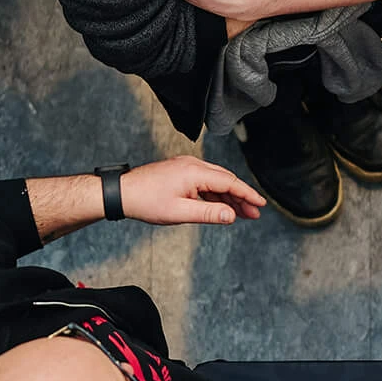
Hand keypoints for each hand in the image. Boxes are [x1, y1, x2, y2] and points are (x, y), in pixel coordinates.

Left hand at [119, 155, 266, 224]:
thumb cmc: (145, 201)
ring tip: (241, 213)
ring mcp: (185, 167)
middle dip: (241, 197)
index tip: (260, 204)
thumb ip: (209, 213)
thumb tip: (231, 215)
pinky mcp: (180, 172)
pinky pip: (204, 181)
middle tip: (254, 213)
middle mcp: (192, 165)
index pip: (230, 182)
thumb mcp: (180, 212)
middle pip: (226, 180)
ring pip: (216, 181)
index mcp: (194, 172)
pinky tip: (220, 205)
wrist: (120, 193)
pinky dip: (215, 194)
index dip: (248, 194)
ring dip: (228, 197)